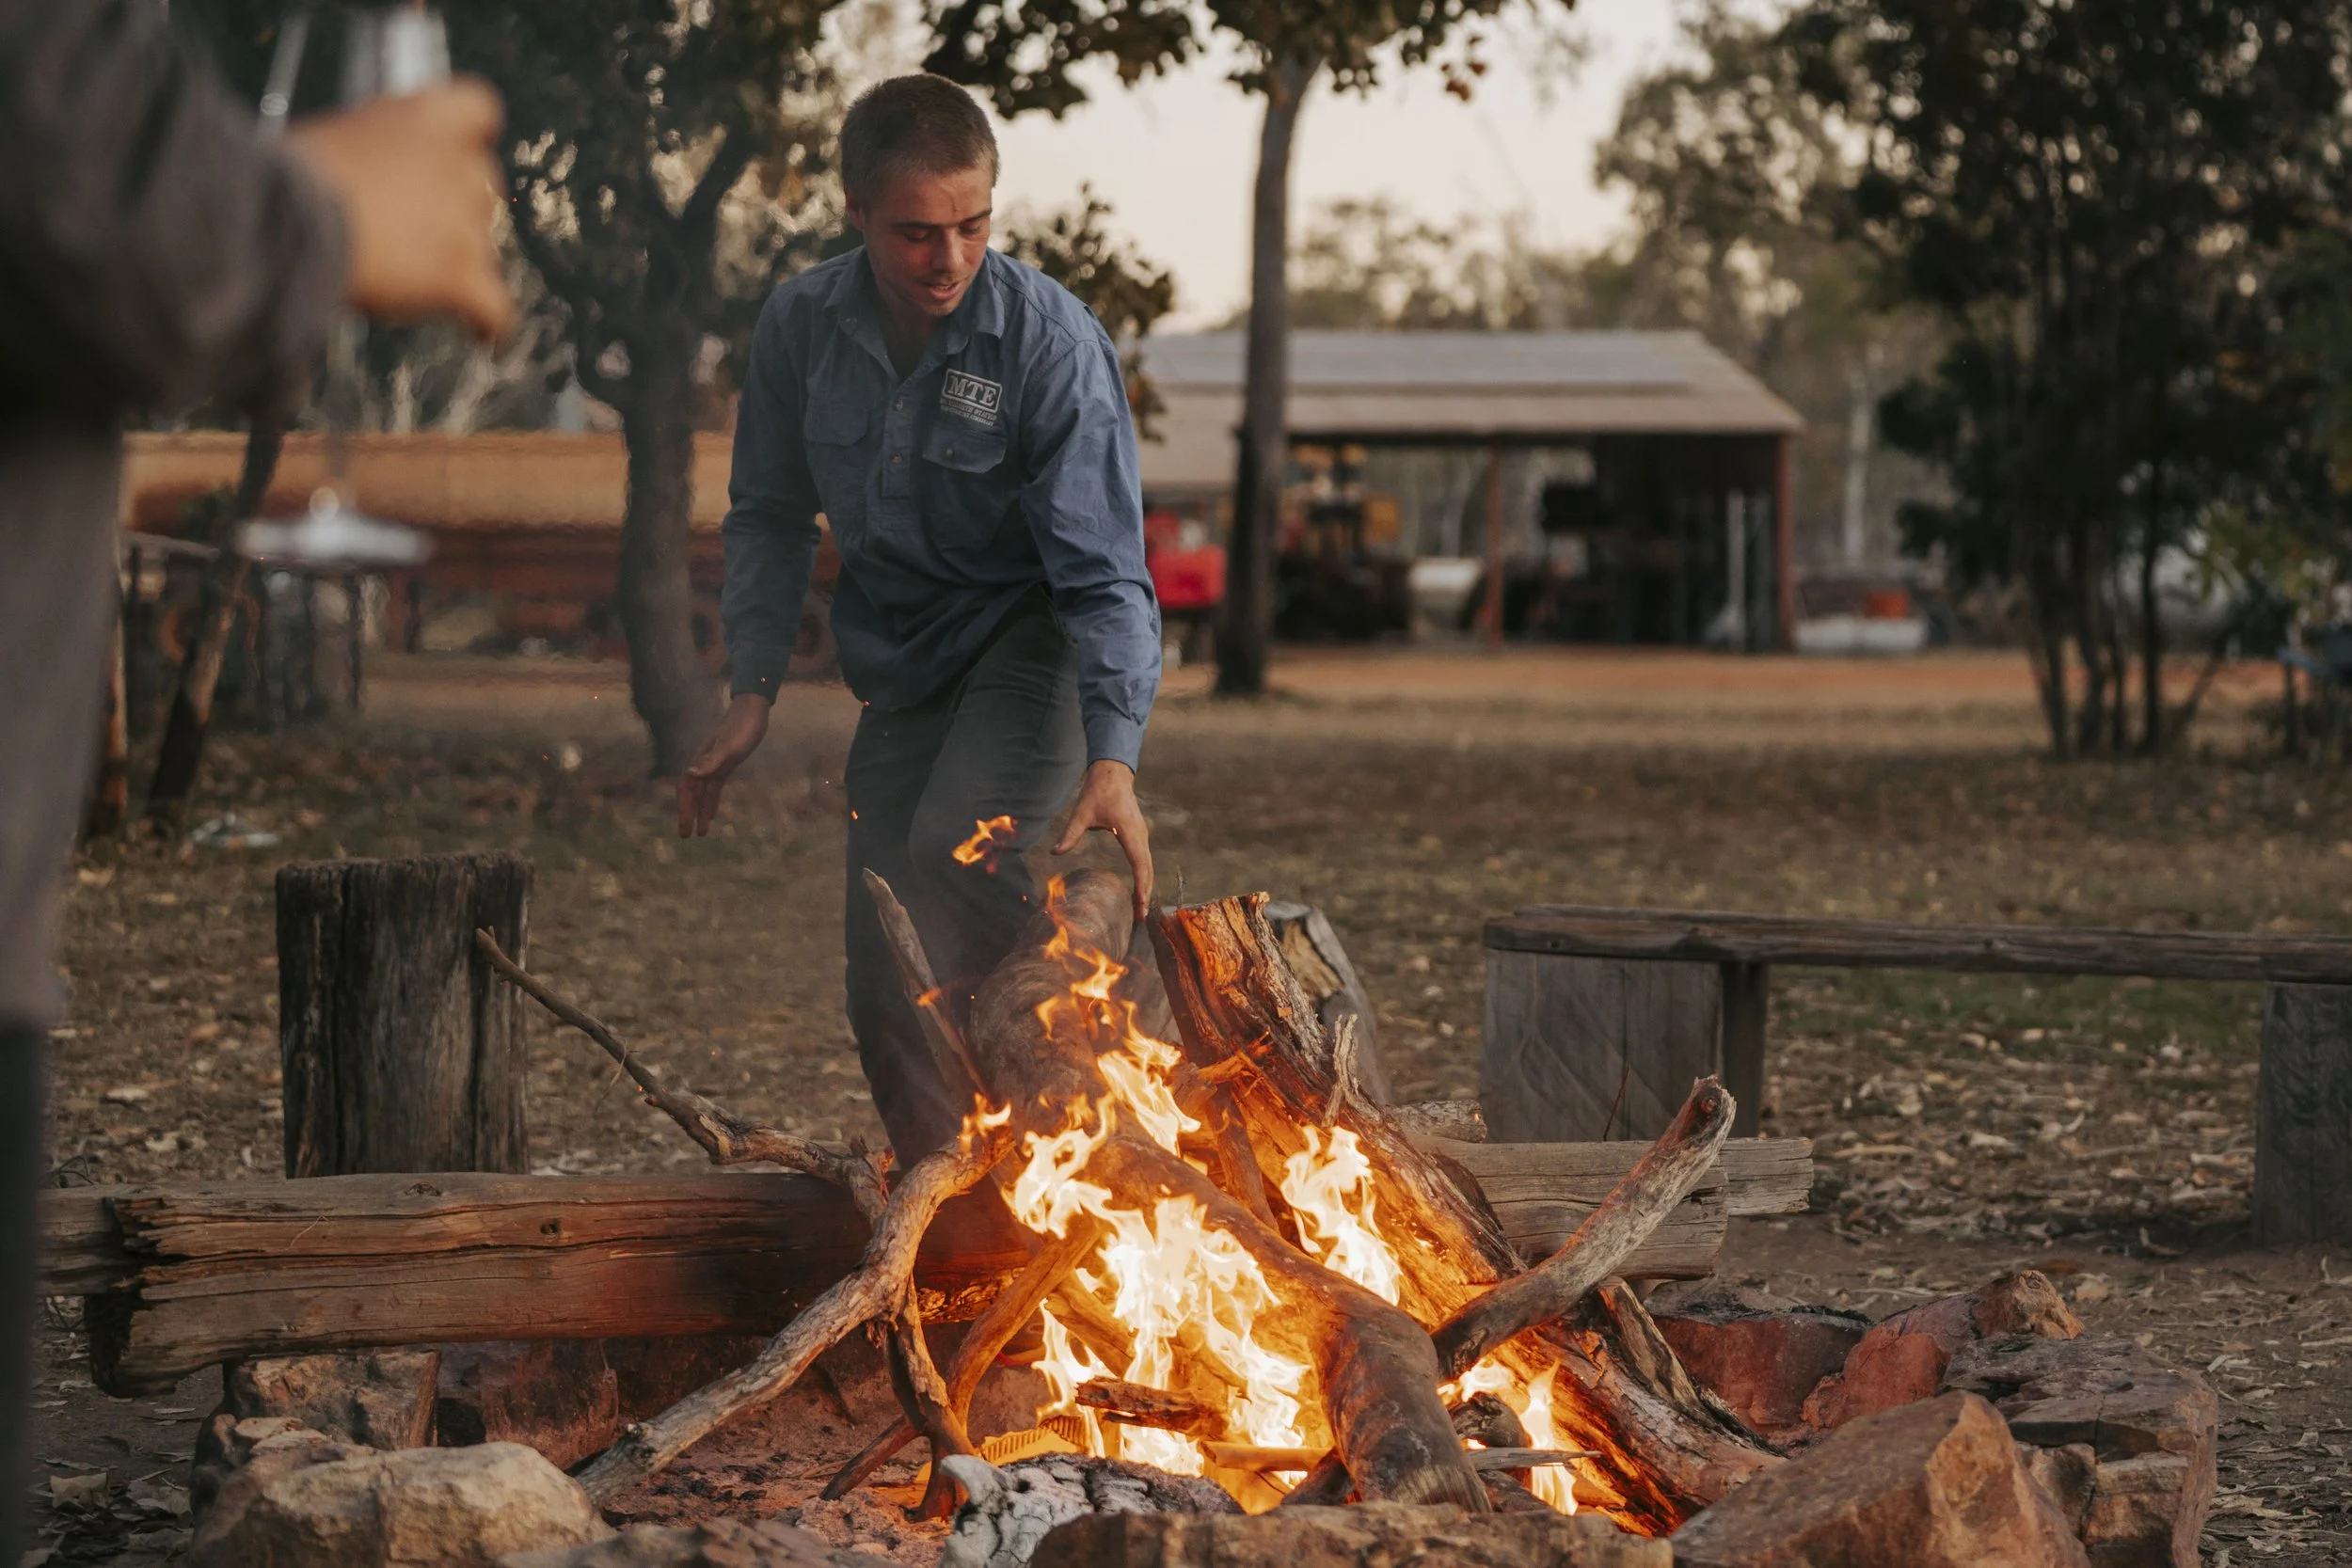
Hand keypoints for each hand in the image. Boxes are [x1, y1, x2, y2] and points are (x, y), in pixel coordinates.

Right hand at [285, 79, 513, 338]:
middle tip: (417, 231)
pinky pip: (496, 310)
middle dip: (457, 210)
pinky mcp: (460, 276)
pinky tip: (483, 336)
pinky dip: (490, 325)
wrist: (277, 222)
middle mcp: (454, 164)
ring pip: (483, 251)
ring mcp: (462, 224)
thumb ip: (384, 152)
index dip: (470, 139)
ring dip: (457, 266)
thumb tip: (386, 179)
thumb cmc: (289, 182)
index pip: (477, 110)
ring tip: (416, 284)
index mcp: (423, 116)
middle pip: (483, 188)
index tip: (458, 157)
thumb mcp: (341, 139)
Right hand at [678, 694, 771, 836]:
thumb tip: (689, 773)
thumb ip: (710, 760)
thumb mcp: (729, 746)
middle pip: (691, 793)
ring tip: (700, 831)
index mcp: (701, 760)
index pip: (687, 789)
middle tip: (686, 836)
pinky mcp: (726, 762)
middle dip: (688, 814)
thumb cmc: (742, 726)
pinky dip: (711, 800)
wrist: (753, 709)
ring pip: (703, 792)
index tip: (685, 828)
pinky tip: (712, 812)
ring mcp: (714, 763)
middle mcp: (704, 763)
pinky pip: (714, 786)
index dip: (685, 809)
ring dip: (700, 810)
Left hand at [1052, 760, 1154, 919]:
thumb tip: (1055, 852)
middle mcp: (1141, 836)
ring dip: (1146, 887)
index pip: (1139, 864)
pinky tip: (1139, 888)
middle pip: (1147, 870)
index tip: (1139, 904)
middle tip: (1139, 917)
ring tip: (1140, 908)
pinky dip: (1144, 876)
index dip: (1140, 886)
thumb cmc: (1098, 792)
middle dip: (1145, 894)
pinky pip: (1145, 860)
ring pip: (1148, 866)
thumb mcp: (1081, 813)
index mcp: (1129, 832)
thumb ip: (1070, 834)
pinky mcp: (1140, 835)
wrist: (1113, 774)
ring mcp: (1142, 836)